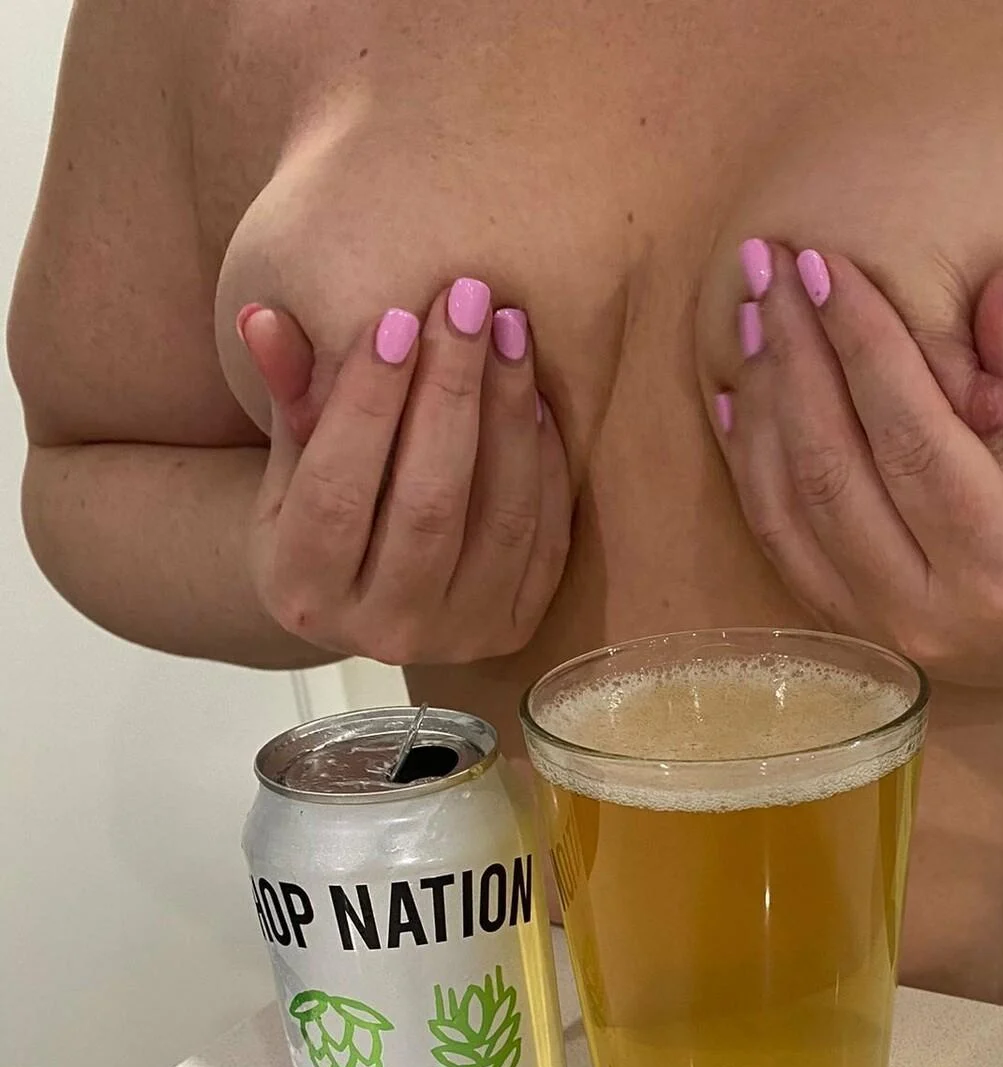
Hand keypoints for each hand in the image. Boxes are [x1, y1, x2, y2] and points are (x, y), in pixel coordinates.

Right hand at [239, 283, 571, 666]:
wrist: (367, 597)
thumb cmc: (317, 514)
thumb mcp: (287, 467)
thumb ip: (287, 398)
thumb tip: (264, 319)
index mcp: (304, 592)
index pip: (338, 490)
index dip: (369, 402)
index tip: (398, 317)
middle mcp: (383, 630)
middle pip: (428, 504)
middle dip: (451, 392)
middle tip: (468, 299)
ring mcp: (458, 637)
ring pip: (498, 519)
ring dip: (508, 415)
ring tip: (510, 329)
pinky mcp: (514, 628)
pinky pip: (544, 538)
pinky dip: (544, 461)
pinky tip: (534, 393)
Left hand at [711, 243, 1002, 698]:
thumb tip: (996, 283)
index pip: (916, 440)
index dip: (866, 347)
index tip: (829, 265)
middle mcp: (926, 612)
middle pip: (836, 472)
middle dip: (797, 359)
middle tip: (771, 267)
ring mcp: (877, 632)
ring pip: (791, 510)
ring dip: (764, 406)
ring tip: (754, 314)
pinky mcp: (850, 631)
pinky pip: (780, 544)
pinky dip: (751, 468)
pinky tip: (740, 398)